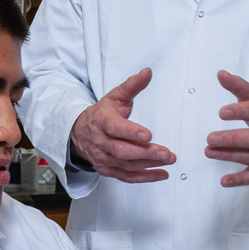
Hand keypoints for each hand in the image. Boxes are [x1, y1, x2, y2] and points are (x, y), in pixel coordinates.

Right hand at [68, 68, 175, 183]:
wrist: (80, 132)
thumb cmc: (101, 114)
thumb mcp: (115, 96)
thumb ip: (132, 85)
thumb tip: (147, 72)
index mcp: (102, 121)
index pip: (115, 128)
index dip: (131, 132)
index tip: (148, 134)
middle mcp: (101, 141)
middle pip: (123, 150)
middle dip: (146, 153)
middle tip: (166, 153)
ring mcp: (103, 157)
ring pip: (127, 164)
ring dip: (149, 164)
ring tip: (168, 160)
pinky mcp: (108, 169)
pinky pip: (126, 177)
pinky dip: (145, 177)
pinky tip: (161, 174)